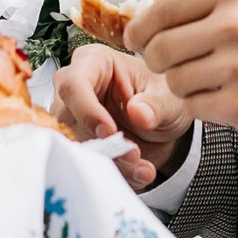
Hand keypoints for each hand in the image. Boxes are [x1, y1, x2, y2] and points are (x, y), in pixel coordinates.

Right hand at [53, 44, 192, 188]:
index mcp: (94, 63)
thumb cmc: (162, 95)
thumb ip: (156, 104)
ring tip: (141, 165)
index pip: (73, 84)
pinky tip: (141, 173)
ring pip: (76, 147)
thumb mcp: (169, 97)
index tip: (109, 131)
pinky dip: (116, 174)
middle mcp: (77, 90)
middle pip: (67, 120)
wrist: (165, 124)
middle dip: (100, 144)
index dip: (86, 110)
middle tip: (132, 155)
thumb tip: (138, 112)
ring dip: (110, 162)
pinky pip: (88, 165)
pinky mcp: (80, 145)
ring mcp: (74, 120)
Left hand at [128, 0, 237, 145]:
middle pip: (158, 50)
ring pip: (173, 83)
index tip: (137, 41)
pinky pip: (196, 108)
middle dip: (159, 63)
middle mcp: (233, 24)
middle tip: (176, 67)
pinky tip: (230, 98)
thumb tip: (148, 19)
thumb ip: (208, 7)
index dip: (139, 31)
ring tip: (216, 82)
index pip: (159, 11)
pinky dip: (205, 107)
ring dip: (186, 87)